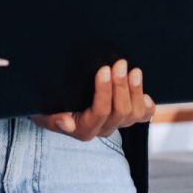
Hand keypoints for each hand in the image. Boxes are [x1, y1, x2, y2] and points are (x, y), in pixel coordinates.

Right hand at [32, 60, 155, 140]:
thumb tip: (66, 121)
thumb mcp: (44, 111)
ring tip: (133, 71)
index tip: (103, 70)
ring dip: (135, 90)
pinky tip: (145, 92)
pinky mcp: (128, 116)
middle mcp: (102, 128)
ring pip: (134, 113)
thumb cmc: (49, 104)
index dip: (104, 92)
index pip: (99, 112)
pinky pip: (144, 116)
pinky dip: (147, 104)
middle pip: (119, 112)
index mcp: (83, 129)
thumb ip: (52, 118)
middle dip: (120, 86)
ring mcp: (117, 123)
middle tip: (120, 63)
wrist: (56, 102)